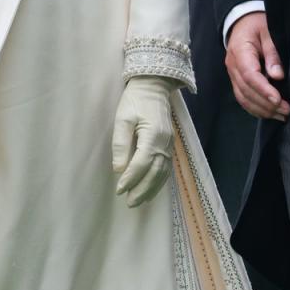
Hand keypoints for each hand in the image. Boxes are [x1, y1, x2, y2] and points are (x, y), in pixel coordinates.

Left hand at [112, 75, 174, 207]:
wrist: (153, 86)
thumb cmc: (134, 101)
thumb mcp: (122, 118)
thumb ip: (121, 144)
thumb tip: (119, 168)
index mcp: (153, 135)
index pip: (141, 163)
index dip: (130, 178)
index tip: (119, 190)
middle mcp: (165, 143)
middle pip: (155, 172)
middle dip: (142, 190)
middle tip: (129, 202)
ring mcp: (170, 145)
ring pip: (163, 173)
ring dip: (151, 189)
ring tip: (139, 201)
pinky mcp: (169, 145)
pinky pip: (166, 168)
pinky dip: (159, 181)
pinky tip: (151, 189)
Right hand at [225, 12, 289, 120]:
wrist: (242, 22)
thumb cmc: (257, 25)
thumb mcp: (268, 32)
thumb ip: (273, 53)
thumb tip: (278, 76)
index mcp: (240, 51)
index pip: (250, 76)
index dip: (264, 90)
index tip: (278, 100)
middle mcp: (233, 66)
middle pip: (246, 91)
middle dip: (266, 104)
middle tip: (286, 110)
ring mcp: (233, 75)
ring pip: (243, 98)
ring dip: (262, 110)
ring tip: (282, 115)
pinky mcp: (236, 80)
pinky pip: (243, 98)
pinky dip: (256, 109)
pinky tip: (270, 113)